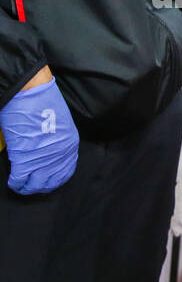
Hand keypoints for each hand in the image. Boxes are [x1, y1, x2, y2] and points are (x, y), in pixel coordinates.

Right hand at [0, 73, 78, 194]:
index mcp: (70, 146)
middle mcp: (60, 156)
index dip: (54, 179)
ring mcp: (43, 160)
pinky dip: (15, 183)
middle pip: (51, 182)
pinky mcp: (25, 160)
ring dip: (27, 188)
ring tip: (21, 187)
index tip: (46, 181)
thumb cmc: (42, 103)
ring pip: (36, 185)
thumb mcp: (59, 123)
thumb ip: (54, 139)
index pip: (65, 172)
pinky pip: (20, 180)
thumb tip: (44, 147)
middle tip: (31, 187)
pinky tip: (12, 182)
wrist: (30, 94)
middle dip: (40, 187)